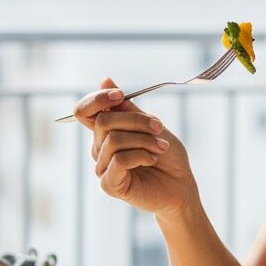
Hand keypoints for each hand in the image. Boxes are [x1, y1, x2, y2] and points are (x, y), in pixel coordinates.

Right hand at [73, 77, 197, 217]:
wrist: (181, 185)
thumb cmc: (167, 155)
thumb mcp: (150, 125)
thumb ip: (127, 108)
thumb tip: (104, 80)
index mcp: (107, 132)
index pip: (84, 110)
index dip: (97, 98)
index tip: (119, 95)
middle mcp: (100, 148)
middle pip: (103, 121)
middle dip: (136, 120)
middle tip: (159, 128)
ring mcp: (102, 167)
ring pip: (114, 140)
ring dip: (144, 140)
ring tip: (161, 148)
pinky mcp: (109, 184)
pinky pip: (120, 160)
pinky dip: (141, 156)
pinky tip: (151, 161)